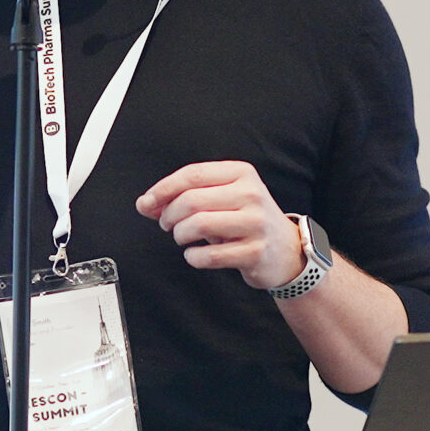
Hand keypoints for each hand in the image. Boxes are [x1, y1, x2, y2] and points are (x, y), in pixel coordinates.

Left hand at [137, 160, 303, 289]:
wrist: (285, 250)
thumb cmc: (245, 220)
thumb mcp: (219, 199)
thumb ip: (182, 198)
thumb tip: (145, 204)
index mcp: (241, 173)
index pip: (192, 174)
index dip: (163, 189)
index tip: (147, 203)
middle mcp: (251, 194)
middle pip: (191, 200)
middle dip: (169, 215)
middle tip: (167, 224)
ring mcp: (255, 223)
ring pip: (199, 224)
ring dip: (180, 235)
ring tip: (182, 237)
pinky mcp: (255, 251)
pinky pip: (209, 256)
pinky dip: (193, 257)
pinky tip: (195, 255)